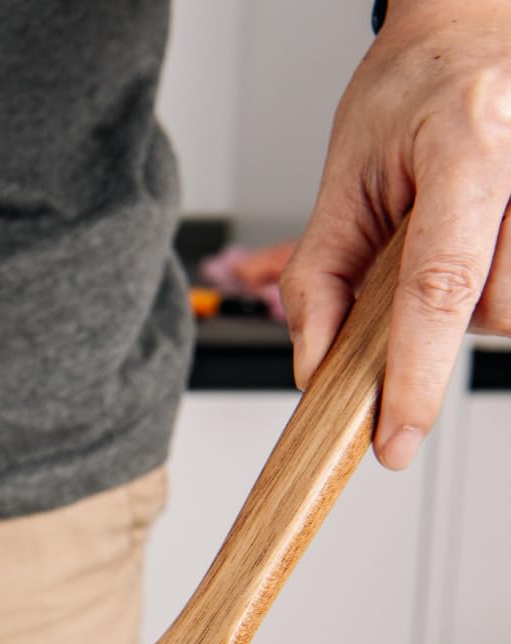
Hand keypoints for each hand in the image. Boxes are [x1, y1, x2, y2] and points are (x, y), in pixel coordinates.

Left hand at [280, 0, 510, 469]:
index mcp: (469, 146)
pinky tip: (482, 244)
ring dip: (478, 299)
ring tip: (452, 240)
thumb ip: (320, 276)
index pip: (438, 288)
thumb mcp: (342, 174)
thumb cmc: (412, 90)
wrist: (474, 27)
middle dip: (447, 320)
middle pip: (497, 310)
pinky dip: (498, 285)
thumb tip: (315, 368)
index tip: (394, 439)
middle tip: (419, 264)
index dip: (415, 377)